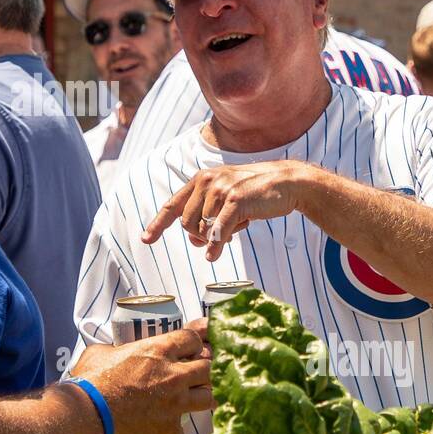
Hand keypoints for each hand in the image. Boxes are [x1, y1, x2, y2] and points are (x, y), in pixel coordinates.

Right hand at [73, 321, 210, 433]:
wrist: (86, 416)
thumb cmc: (90, 383)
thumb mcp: (101, 353)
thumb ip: (117, 349)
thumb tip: (115, 352)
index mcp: (158, 351)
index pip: (193, 339)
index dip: (193, 343)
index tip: (191, 348)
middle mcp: (173, 376)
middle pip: (208, 367)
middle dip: (203, 369)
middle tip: (193, 374)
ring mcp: (175, 404)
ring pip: (208, 397)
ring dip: (201, 396)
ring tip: (190, 398)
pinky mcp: (171, 430)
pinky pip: (183, 426)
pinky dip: (175, 425)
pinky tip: (164, 425)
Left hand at [142, 160, 309, 262]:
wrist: (286, 182)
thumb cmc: (255, 193)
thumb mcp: (226, 200)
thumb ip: (207, 216)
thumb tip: (196, 242)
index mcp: (201, 179)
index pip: (173, 205)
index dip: (158, 224)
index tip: (146, 239)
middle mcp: (207, 182)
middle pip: (187, 224)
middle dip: (200, 235)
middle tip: (222, 233)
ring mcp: (221, 190)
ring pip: (202, 229)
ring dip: (218, 236)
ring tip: (239, 224)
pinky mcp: (236, 200)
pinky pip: (218, 231)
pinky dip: (215, 245)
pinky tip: (214, 254)